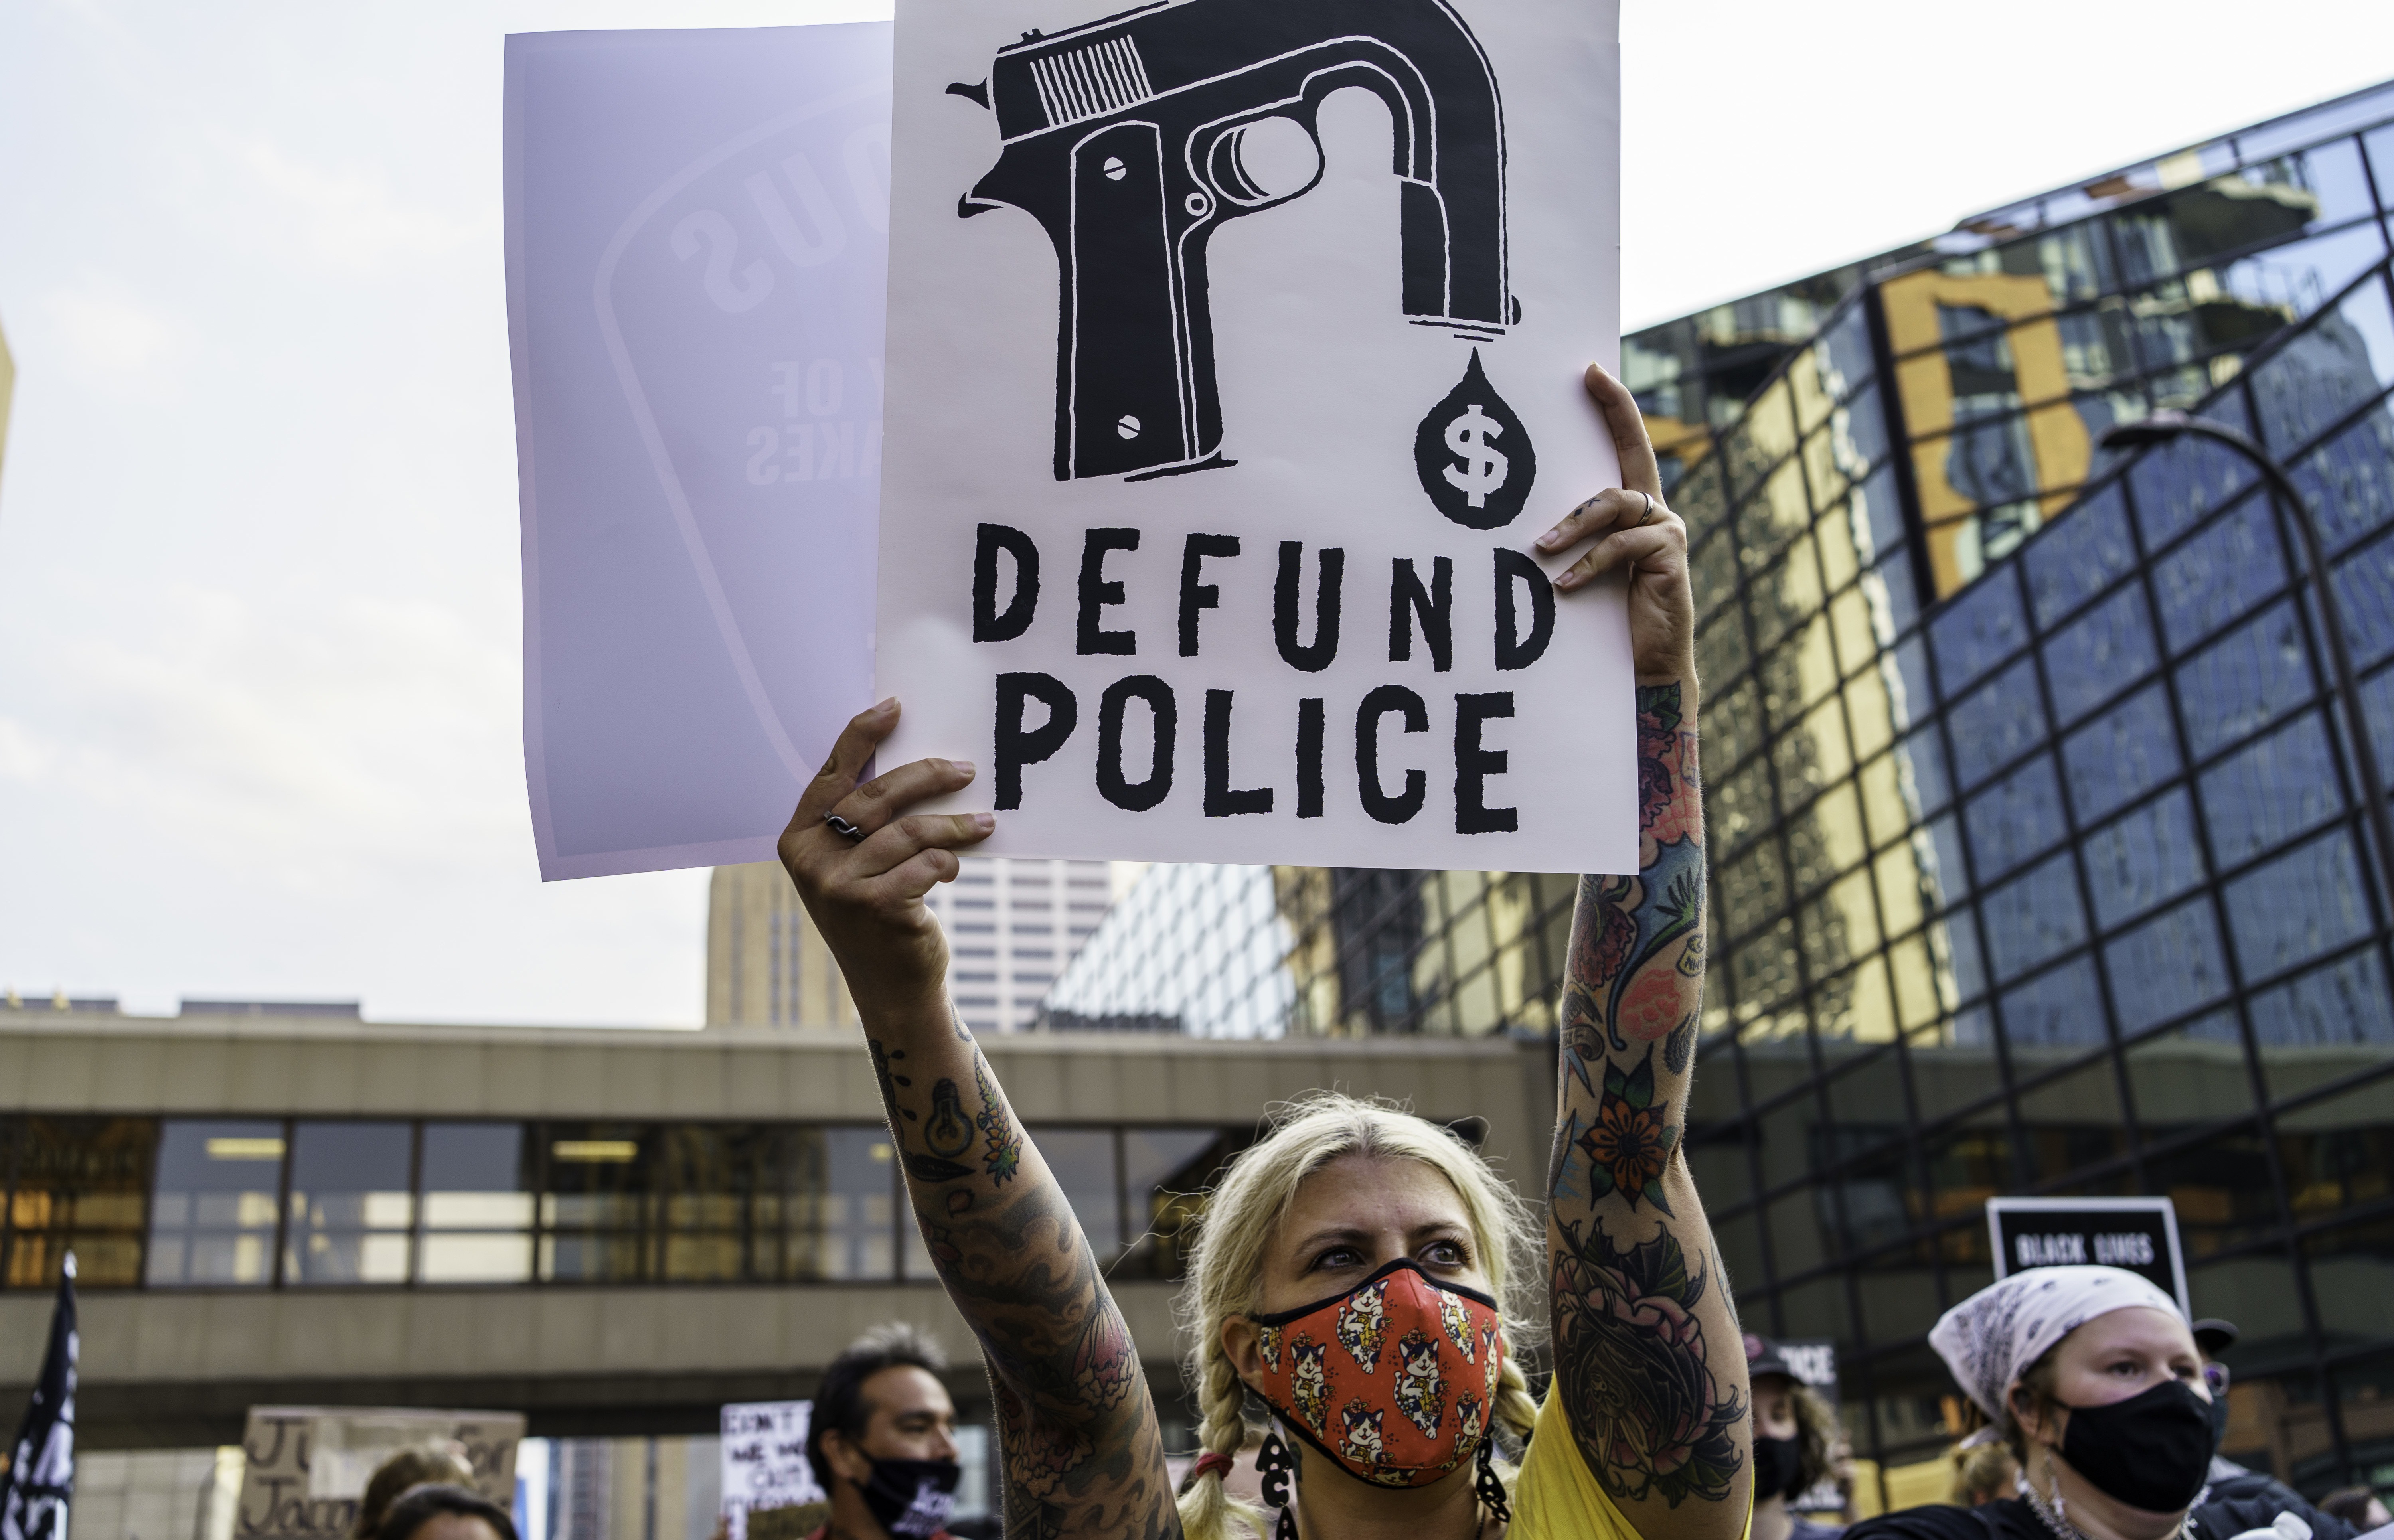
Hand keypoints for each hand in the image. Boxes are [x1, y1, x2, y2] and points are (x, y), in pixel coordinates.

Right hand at [776, 698, 991, 1017]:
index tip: (894, 706)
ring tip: (984, 824)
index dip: (861, 736)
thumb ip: (864, 824)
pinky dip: (948, 861)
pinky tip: (953, 869)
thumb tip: (912, 763)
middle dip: (927, 776)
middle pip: (876, 797)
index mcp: (798, 840)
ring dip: (954, 824)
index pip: (831, 775)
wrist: (890, 987)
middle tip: (965, 770)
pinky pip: (926, 863)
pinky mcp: (876, 906)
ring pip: (909, 831)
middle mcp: (811, 861)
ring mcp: (840, 886)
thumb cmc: (877, 915)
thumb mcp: (854, 866)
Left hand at [1535, 362, 1694, 684]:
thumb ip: (1571, 537)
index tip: (1592, 369)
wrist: (1645, 666)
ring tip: (1542, 548)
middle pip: (1634, 451)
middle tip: (1588, 378)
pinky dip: (1589, 565)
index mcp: (1635, 509)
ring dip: (1573, 524)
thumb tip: (1522, 520)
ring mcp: (1666, 531)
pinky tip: (1565, 585)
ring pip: (1614, 503)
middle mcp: (1655, 512)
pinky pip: (1620, 548)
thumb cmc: (1607, 618)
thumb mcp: (1584, 567)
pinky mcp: (1670, 556)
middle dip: (1614, 410)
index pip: (1627, 446)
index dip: (1615, 407)